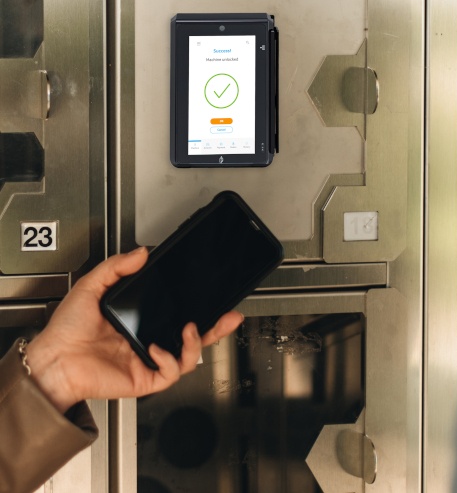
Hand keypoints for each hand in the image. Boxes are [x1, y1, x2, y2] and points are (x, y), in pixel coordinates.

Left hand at [25, 248, 243, 412]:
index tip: (212, 293)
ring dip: (197, 342)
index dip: (198, 305)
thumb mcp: (92, 286)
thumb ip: (117, 266)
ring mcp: (148, 359)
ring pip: (189, 357)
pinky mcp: (144, 377)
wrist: (53, 360)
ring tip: (191, 328)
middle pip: (193, 336)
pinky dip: (170, 359)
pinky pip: (170, 372)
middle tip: (229, 316)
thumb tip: (141, 253)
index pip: (176, 311)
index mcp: (139, 318)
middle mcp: (147, 339)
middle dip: (216, 328)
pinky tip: (158, 347)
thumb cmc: (66, 330)